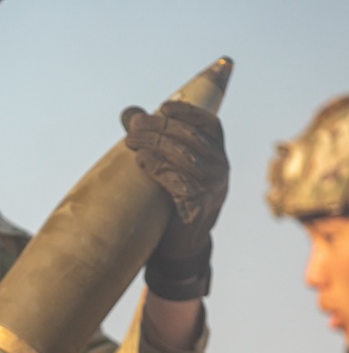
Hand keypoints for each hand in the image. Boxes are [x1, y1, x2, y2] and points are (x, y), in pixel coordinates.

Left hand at [122, 101, 228, 299]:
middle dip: (160, 127)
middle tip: (134, 125)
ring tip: (130, 140)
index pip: (211, 125)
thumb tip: (131, 114)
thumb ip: (158, 142)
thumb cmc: (173, 201)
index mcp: (218, 157)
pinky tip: (141, 160)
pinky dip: (157, 166)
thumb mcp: (173, 169)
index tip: (163, 106)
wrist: (182, 245)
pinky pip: (176, 180)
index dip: (189, 112)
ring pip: (183, 156)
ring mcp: (212, 189)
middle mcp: (220, 170)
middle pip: (191, 138)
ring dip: (153, 144)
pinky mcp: (198, 206)